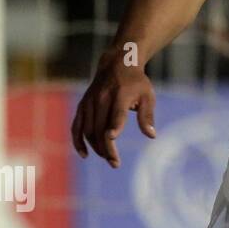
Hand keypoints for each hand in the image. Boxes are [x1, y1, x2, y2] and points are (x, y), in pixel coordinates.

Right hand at [71, 48, 156, 167]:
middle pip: (101, 127)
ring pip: (88, 130)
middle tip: (115, 163)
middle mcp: (102, 98)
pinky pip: (77, 126)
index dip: (114, 125)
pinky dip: (78, 141)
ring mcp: (89, 102)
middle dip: (106, 147)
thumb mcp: (148, 95)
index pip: (116, 113)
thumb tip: (151, 136)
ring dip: (96, 148)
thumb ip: (147, 115)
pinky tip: (85, 154)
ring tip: (108, 159)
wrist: (117, 64)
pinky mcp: (82, 105)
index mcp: (120, 94)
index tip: (112, 138)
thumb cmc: (137, 83)